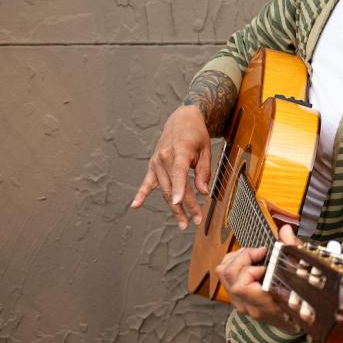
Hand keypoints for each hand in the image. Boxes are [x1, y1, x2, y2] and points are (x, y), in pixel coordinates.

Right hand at [130, 105, 212, 228]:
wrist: (182, 119)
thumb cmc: (197, 134)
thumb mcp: (206, 150)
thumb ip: (204, 171)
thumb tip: (203, 192)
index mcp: (180, 150)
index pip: (179, 172)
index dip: (180, 188)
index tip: (179, 202)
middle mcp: (164, 157)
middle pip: (173, 186)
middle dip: (185, 206)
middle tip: (195, 221)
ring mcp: (156, 162)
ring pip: (164, 189)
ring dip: (174, 207)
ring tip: (184, 223)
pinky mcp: (153, 166)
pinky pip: (147, 183)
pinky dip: (141, 194)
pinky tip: (135, 206)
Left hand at [213, 226, 303, 333]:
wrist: (302, 322)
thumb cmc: (306, 300)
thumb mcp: (304, 272)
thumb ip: (293, 250)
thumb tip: (285, 231)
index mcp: (264, 302)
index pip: (240, 285)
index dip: (249, 266)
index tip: (266, 257)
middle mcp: (249, 306)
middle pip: (227, 275)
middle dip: (242, 256)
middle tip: (259, 252)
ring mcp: (242, 305)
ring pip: (222, 276)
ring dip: (236, 260)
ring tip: (253, 255)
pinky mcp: (240, 302)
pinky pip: (227, 281)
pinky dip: (236, 267)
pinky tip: (252, 264)